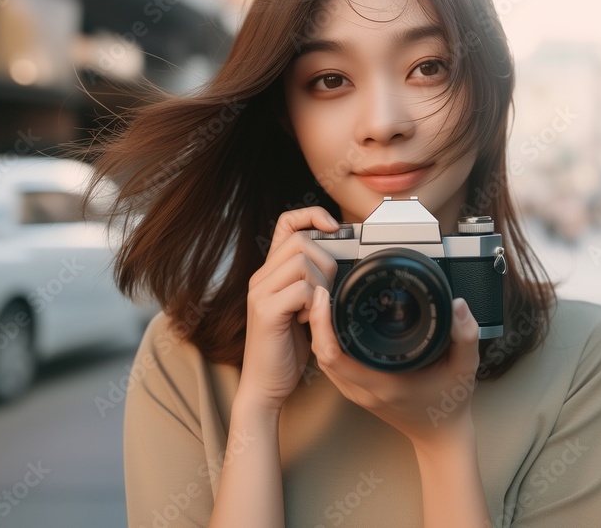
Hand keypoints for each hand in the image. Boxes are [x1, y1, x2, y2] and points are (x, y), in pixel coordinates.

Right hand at [239, 207, 339, 413]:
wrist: (265, 386)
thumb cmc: (286, 349)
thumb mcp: (302, 309)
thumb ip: (312, 284)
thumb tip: (340, 261)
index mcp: (270, 273)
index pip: (286, 223)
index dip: (311, 215)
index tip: (334, 227)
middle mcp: (261, 277)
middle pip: (301, 241)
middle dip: (326, 261)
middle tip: (326, 291)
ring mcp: (260, 293)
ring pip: (302, 262)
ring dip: (320, 284)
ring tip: (314, 309)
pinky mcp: (265, 311)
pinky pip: (301, 290)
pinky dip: (313, 304)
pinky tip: (306, 320)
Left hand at [307, 288, 481, 446]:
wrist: (441, 435)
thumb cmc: (450, 405)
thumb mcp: (465, 367)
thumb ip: (466, 334)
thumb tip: (458, 305)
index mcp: (384, 383)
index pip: (335, 354)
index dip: (323, 323)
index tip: (325, 297)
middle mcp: (365, 390)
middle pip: (322, 354)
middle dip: (315, 321)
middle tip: (321, 292)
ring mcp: (358, 394)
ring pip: (323, 360)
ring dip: (318, 332)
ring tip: (324, 303)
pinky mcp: (357, 393)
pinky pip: (332, 366)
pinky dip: (327, 344)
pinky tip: (333, 326)